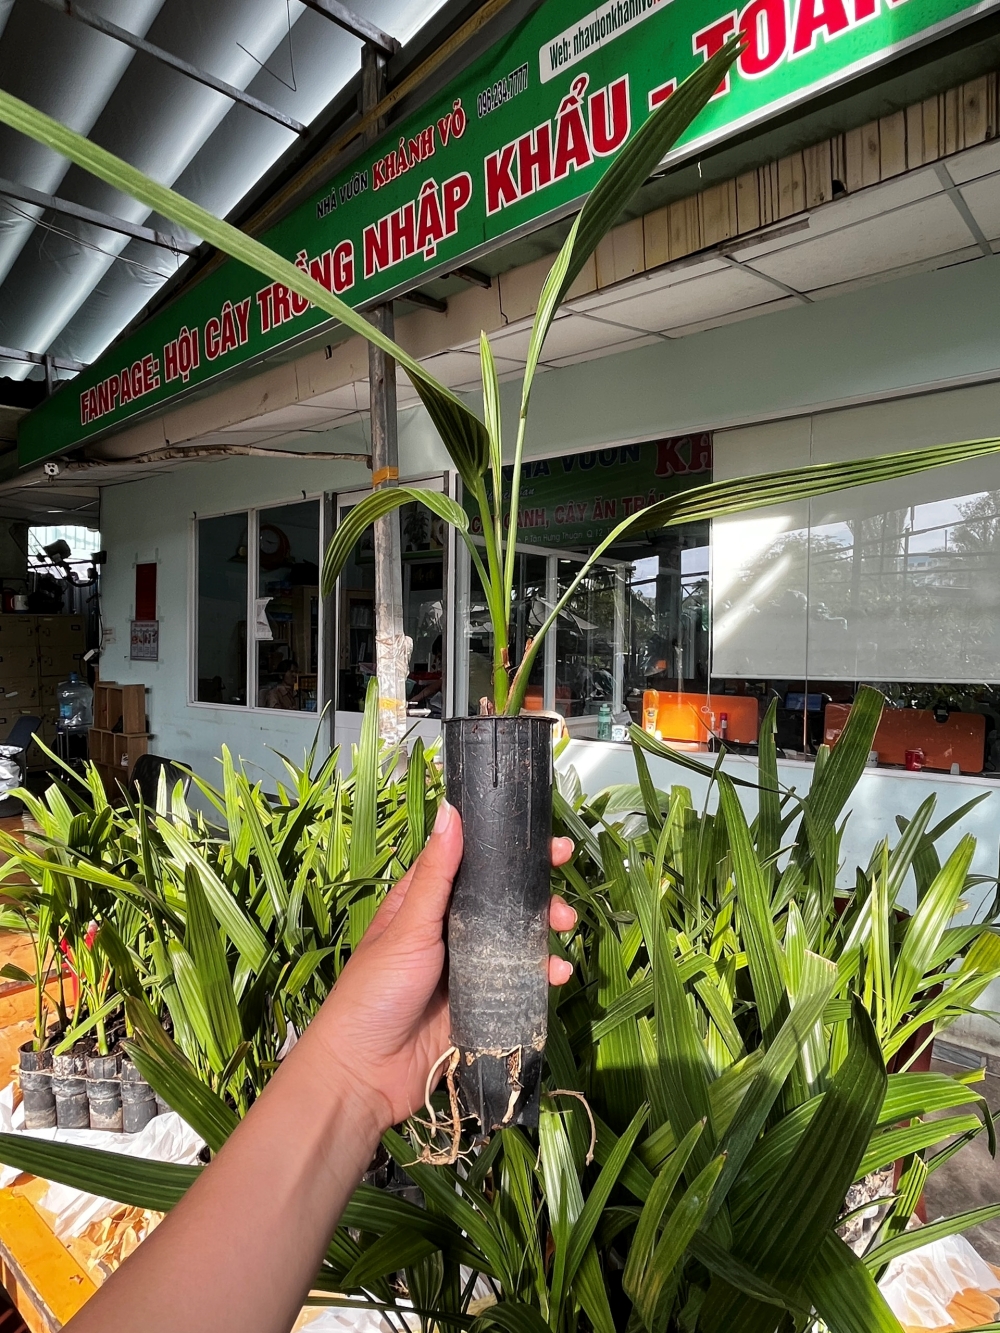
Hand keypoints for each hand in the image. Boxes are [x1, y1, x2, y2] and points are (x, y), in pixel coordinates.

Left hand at [311, 801, 575, 1129]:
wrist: (364, 1074)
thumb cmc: (374, 992)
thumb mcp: (408, 927)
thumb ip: (436, 874)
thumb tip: (451, 811)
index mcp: (427, 906)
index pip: (474, 867)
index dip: (511, 854)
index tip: (550, 845)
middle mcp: (451, 934)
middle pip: (504, 906)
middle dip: (538, 898)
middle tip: (563, 897)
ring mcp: (469, 972)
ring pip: (517, 944)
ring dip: (546, 935)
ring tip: (565, 931)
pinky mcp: (484, 1008)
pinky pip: (520, 986)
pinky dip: (543, 977)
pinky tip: (558, 975)